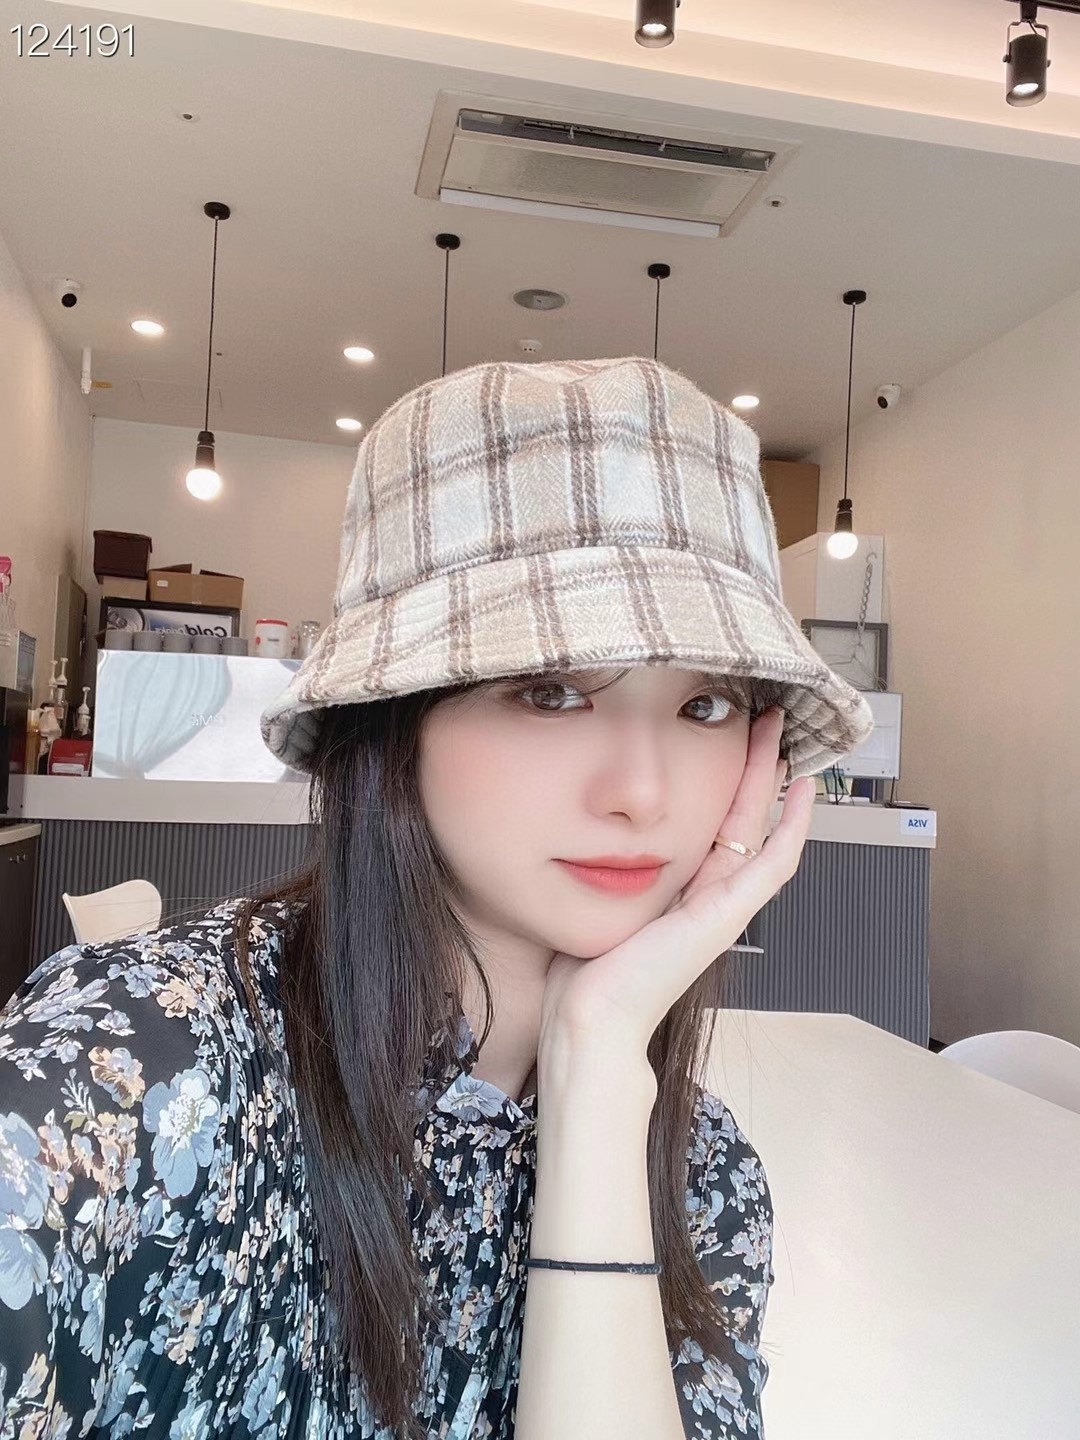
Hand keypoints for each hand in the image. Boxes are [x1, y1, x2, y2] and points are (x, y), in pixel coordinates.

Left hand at [538, 706, 815, 1059]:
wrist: (592, 1018)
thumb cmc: (585, 971)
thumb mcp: (596, 898)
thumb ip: (601, 866)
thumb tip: (577, 825)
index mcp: (681, 889)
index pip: (713, 821)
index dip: (724, 778)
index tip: (723, 734)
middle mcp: (708, 893)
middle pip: (743, 814)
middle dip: (753, 764)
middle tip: (763, 716)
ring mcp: (724, 905)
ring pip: (761, 827)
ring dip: (773, 778)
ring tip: (778, 732)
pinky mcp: (729, 915)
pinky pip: (774, 863)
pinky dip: (793, 826)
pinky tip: (802, 789)